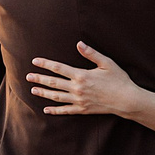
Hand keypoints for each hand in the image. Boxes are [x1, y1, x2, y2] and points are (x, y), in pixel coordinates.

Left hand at [28, 42, 144, 118]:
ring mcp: (79, 100)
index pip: (59, 68)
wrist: (127, 100)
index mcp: (82, 75)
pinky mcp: (82, 110)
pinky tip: (46, 110)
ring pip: (56, 97)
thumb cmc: (119, 80)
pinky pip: (65, 110)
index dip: (46, 64)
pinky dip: (55, 110)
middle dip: (39, 79)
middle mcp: (77, 88)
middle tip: (28, 76)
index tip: (35, 61)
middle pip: (54, 83)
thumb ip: (91, 54)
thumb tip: (79, 43)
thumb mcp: (107, 63)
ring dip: (44, 93)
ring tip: (33, 90)